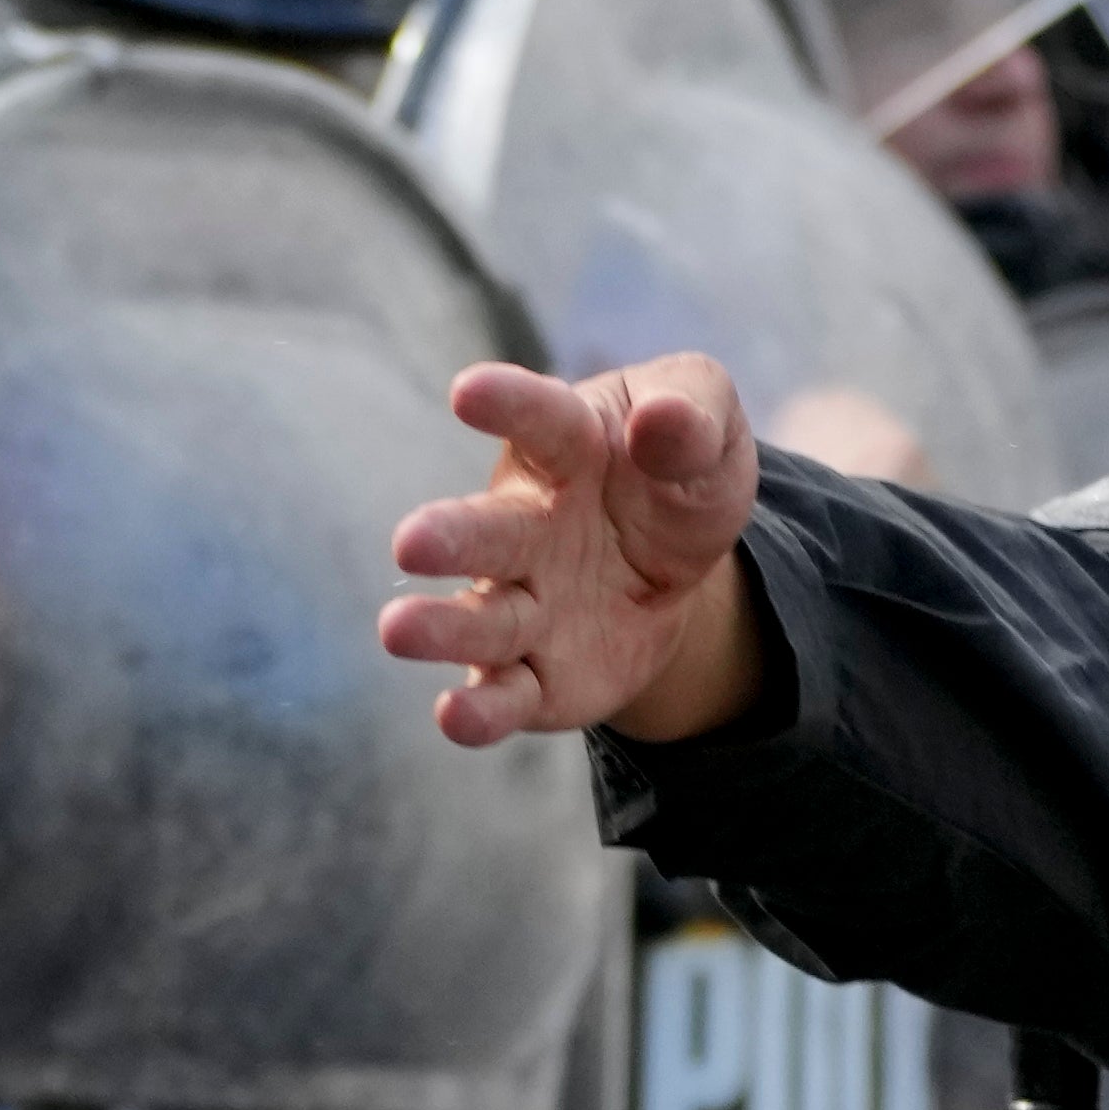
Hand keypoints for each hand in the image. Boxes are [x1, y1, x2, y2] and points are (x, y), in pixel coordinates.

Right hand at [382, 355, 765, 749]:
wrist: (683, 577)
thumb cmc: (677, 477)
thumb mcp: (711, 432)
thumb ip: (695, 413)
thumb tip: (662, 423)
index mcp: (568, 449)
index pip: (541, 421)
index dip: (508, 405)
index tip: (468, 392)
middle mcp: (529, 529)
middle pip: (486, 533)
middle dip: (448, 538)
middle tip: (409, 544)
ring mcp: (528, 606)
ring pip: (481, 620)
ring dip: (442, 628)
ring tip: (396, 632)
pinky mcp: (539, 679)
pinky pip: (507, 696)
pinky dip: (481, 711)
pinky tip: (456, 717)